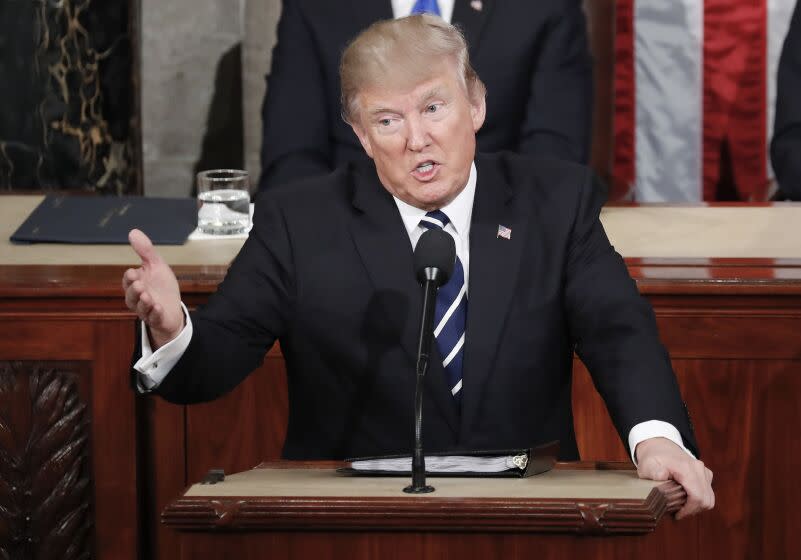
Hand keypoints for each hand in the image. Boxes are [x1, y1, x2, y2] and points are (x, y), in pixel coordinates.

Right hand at [123, 229, 183, 348]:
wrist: (173, 308)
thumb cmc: (162, 286)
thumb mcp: (156, 265)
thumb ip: (145, 251)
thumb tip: (133, 232)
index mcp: (136, 284)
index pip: (128, 280)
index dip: (130, 277)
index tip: (133, 272)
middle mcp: (138, 298)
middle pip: (131, 296)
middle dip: (134, 291)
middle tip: (139, 285)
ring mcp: (147, 310)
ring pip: (140, 308)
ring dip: (143, 302)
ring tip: (147, 296)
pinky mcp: (157, 319)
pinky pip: (154, 318)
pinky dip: (155, 313)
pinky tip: (158, 307)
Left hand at [635, 437, 713, 519]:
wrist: (659, 446)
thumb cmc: (653, 457)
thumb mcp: (647, 465)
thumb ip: (653, 472)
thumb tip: (662, 476)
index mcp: (687, 468)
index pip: (697, 497)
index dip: (689, 510)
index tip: (677, 515)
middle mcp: (699, 469)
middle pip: (706, 500)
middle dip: (693, 511)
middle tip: (677, 513)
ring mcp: (704, 471)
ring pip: (709, 498)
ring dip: (697, 506)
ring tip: (681, 507)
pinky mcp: (705, 474)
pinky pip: (708, 493)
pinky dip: (699, 500)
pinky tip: (685, 500)